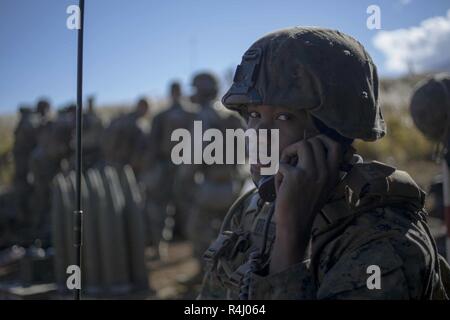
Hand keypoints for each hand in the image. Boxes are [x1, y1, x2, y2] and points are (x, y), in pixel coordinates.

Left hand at [270, 135, 342, 273]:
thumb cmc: (304, 205)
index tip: (311, 144)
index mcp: (333, 174)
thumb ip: (319, 169)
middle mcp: (325, 172)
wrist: (295, 224)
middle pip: (316, 142)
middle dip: (300, 145)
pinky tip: (280, 183)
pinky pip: (283, 163)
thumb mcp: (321, 187)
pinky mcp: (295, 176)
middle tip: (292, 158)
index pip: (336, 146)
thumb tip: (307, 145)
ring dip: (289, 152)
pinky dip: (278, 171)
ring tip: (285, 165)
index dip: (322, 139)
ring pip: (302, 145)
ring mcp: (311, 173)